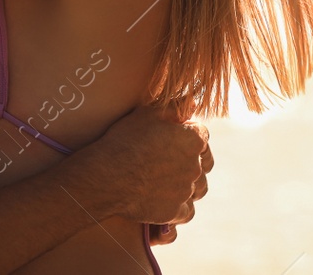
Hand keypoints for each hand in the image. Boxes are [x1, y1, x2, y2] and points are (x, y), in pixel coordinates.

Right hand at [76, 106, 211, 227]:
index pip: (202, 134)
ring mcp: (186, 191)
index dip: (188, 134)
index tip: (173, 137)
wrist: (107, 177)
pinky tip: (165, 199)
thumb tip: (193, 102)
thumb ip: (175, 107)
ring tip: (169, 180)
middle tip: (171, 160)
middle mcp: (196, 166)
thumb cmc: (126, 141)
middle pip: (204, 163)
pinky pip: (186, 210)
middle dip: (193, 160)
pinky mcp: (175, 211)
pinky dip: (179, 206)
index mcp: (193, 140)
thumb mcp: (148, 113)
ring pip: (198, 188)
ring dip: (189, 184)